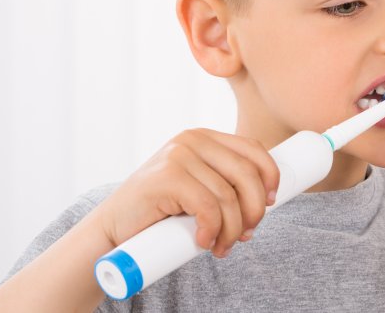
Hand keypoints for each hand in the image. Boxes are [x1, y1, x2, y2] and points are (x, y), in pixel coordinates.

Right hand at [93, 128, 279, 257]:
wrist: (114, 228)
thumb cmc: (162, 213)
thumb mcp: (200, 189)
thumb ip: (225, 184)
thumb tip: (269, 200)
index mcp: (205, 138)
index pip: (253, 149)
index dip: (270, 176)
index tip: (271, 203)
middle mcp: (192, 140)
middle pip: (247, 173)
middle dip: (254, 210)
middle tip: (245, 235)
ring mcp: (178, 156)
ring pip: (228, 196)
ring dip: (232, 230)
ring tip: (222, 247)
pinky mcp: (167, 177)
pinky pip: (208, 207)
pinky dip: (213, 230)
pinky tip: (204, 242)